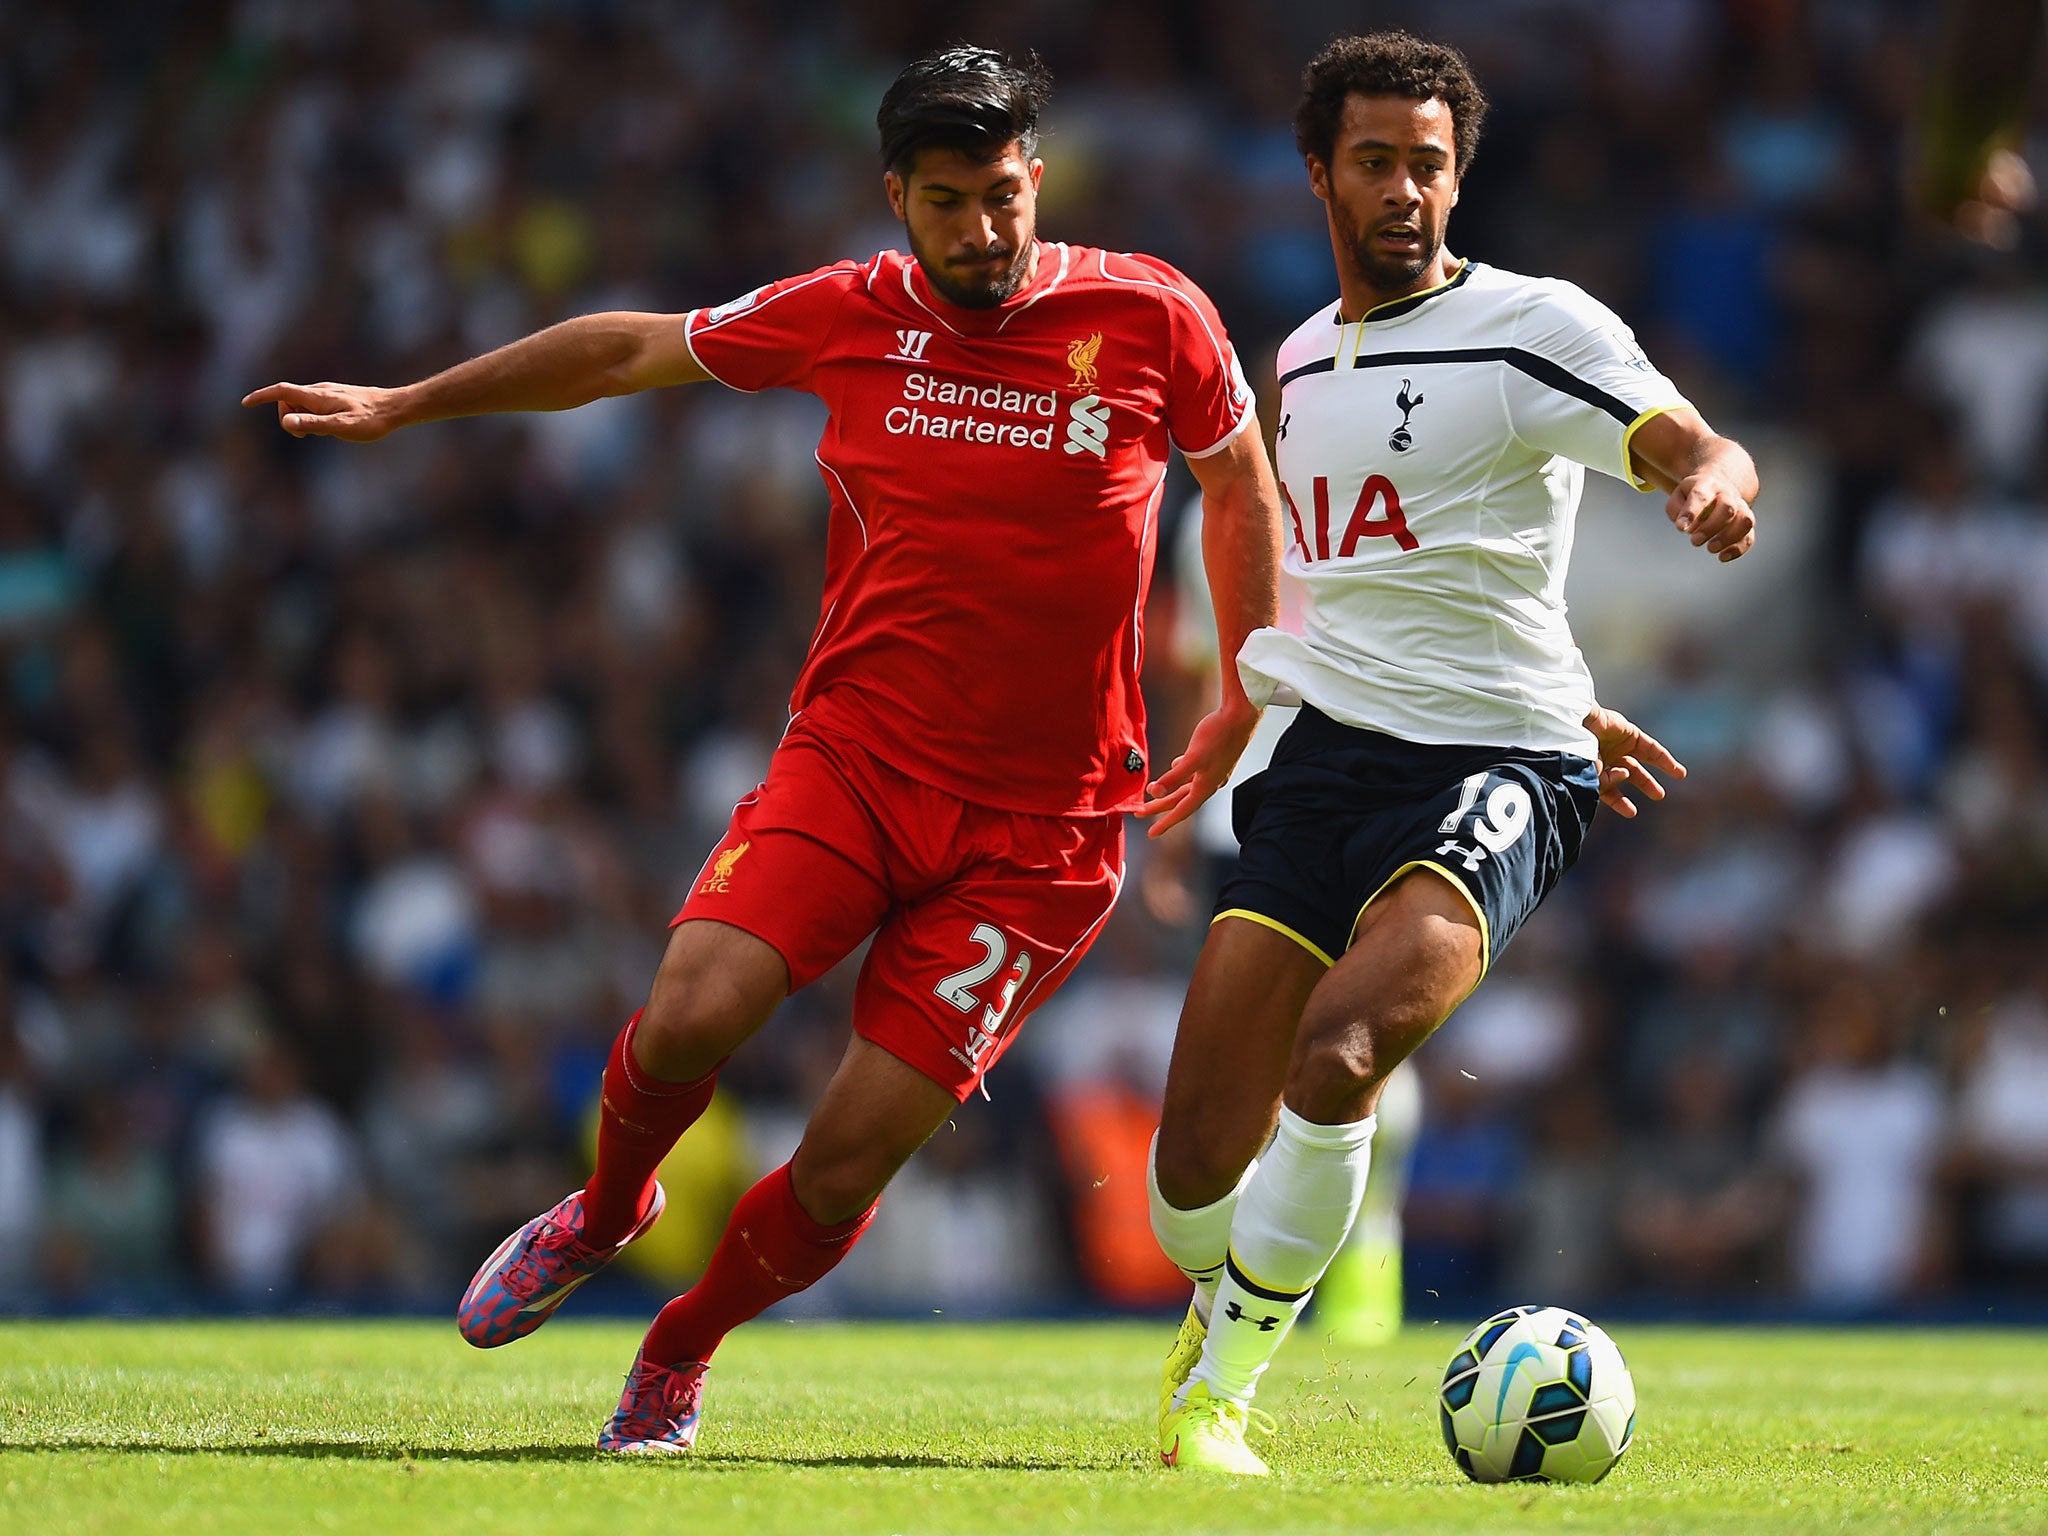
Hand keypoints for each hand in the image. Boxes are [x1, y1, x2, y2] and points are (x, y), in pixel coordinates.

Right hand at [241, 381, 403, 441]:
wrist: (395, 408)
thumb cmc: (371, 420)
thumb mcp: (341, 427)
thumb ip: (313, 424)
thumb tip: (285, 422)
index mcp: (317, 396)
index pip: (281, 392)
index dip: (261, 396)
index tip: (245, 403)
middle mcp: (320, 390)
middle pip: (288, 400)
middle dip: (286, 417)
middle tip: (305, 435)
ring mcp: (329, 393)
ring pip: (302, 403)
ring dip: (301, 418)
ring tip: (324, 432)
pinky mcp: (337, 397)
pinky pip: (314, 405)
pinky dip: (312, 416)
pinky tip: (331, 427)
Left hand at [1136, 699, 1258, 837]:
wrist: (1242, 714)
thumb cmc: (1219, 734)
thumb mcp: (1193, 757)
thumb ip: (1173, 776)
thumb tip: (1154, 793)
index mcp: (1206, 785)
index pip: (1182, 810)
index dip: (1165, 822)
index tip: (1151, 833)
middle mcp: (1210, 782)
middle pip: (1181, 800)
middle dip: (1160, 807)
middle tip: (1140, 812)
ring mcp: (1213, 770)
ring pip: (1187, 786)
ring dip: (1170, 791)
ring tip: (1154, 794)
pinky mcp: (1214, 758)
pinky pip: (1193, 772)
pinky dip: (1181, 773)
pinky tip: (1176, 764)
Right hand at [1584, 703, 1684, 818]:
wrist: (1573, 727)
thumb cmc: (1576, 753)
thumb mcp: (1590, 776)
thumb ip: (1607, 782)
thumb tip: (1626, 775)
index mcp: (1591, 768)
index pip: (1608, 788)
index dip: (1619, 801)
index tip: (1632, 812)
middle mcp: (1604, 756)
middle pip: (1628, 773)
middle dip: (1644, 784)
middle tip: (1659, 796)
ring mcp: (1616, 745)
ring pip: (1640, 761)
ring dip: (1655, 771)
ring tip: (1675, 779)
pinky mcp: (1629, 733)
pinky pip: (1650, 748)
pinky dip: (1664, 760)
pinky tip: (1677, 772)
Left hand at [1665, 470, 1755, 561]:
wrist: (1721, 482)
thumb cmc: (1694, 495)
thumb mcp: (1679, 495)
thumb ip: (1677, 509)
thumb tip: (1685, 526)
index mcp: (1707, 485)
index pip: (1701, 496)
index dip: (1691, 512)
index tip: (1682, 528)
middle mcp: (1727, 494)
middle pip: (1727, 507)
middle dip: (1711, 527)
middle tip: (1695, 541)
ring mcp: (1740, 507)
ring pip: (1744, 520)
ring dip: (1728, 538)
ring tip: (1711, 548)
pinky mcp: (1745, 523)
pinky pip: (1749, 535)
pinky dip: (1738, 549)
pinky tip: (1722, 557)